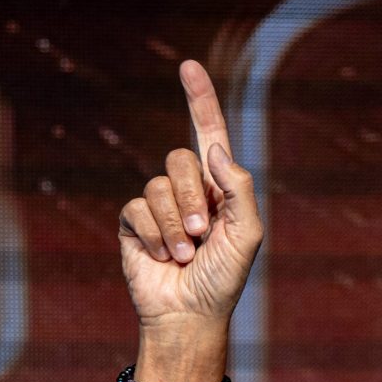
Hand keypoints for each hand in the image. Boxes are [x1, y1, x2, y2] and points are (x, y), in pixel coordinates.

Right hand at [117, 60, 262, 381]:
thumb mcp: (247, 234)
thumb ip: (239, 188)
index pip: (208, 134)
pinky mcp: (133, 224)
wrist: (191, 314)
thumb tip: (216, 149)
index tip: (189, 66)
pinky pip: (136, 210)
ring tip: (186, 255)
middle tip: (203, 235)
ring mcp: (158, 206)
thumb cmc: (225, 278)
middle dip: (192, 198)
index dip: (200, 99)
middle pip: (179, 159)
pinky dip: (155, 237)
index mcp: (219, 187)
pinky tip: (163, 259)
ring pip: (157, 187)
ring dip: (175, 226)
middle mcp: (188, 190)